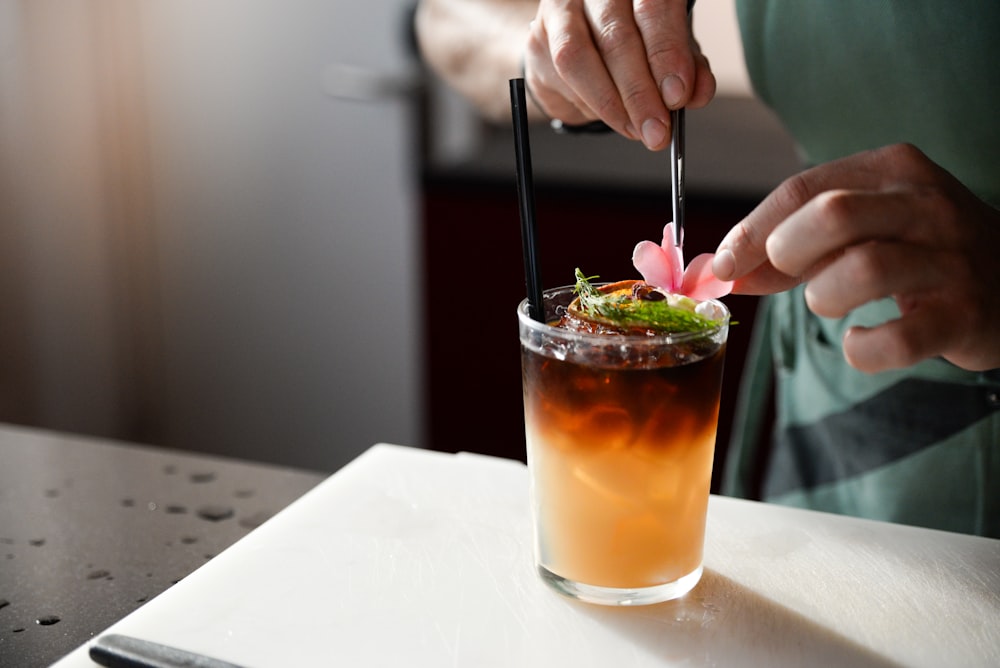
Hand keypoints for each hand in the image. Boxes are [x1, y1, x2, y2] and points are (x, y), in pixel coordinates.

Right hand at [524, 0, 715, 149]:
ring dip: (610, 104)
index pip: (653, 9)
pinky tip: (610, 114)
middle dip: (639, 92)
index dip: (666, 54)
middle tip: (657, 129)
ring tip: (634, 130)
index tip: (678, 96)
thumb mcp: (668, 49)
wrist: (579, 41)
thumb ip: (687, 68)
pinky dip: (589, 104)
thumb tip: (697, 93)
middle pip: (616, 37)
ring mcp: (561, 10)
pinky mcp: (537, 38)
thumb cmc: (632, 40)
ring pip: (577, 58)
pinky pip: (560, 77)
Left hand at [712, 143, 999, 372]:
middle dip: (787, 253)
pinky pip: (896, 339)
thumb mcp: (858, 232)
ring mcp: (951, 259)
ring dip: (824, 298)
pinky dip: (862, 348)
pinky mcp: (965, 314)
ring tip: (831, 304)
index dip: (750, 231)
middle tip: (788, 276)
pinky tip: (862, 340)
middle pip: (831, 216)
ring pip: (863, 270)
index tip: (721, 264)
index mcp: (892, 170)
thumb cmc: (915, 253)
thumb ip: (791, 249)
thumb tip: (721, 272)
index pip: (802, 189)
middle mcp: (927, 205)